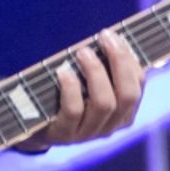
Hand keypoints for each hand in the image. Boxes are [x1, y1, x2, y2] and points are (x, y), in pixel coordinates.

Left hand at [17, 29, 143, 150]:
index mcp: (123, 113)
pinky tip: (63, 72)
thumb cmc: (62, 98)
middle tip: (104, 37)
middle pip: (128, 95)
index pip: (137, 86)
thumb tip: (110, 38)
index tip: (114, 36)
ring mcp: (88, 133)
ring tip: (82, 52)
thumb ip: (99, 68)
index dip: (129, 60)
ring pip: (104, 103)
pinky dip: (71, 89)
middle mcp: (110, 125)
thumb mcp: (85, 85)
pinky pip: (73, 111)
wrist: (32, 129)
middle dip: (119, 62)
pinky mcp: (65, 134)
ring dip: (95, 73)